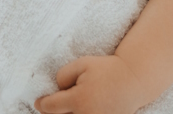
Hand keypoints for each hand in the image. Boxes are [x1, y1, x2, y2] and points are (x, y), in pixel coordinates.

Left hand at [33, 55, 148, 113]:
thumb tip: (56, 90)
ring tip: (69, 106)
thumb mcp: (82, 64)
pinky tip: (82, 108)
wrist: (134, 81)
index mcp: (78, 100)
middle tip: (54, 104)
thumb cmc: (107, 69)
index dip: (42, 104)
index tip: (39, 101)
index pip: (50, 108)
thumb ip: (63, 75)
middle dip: (54, 112)